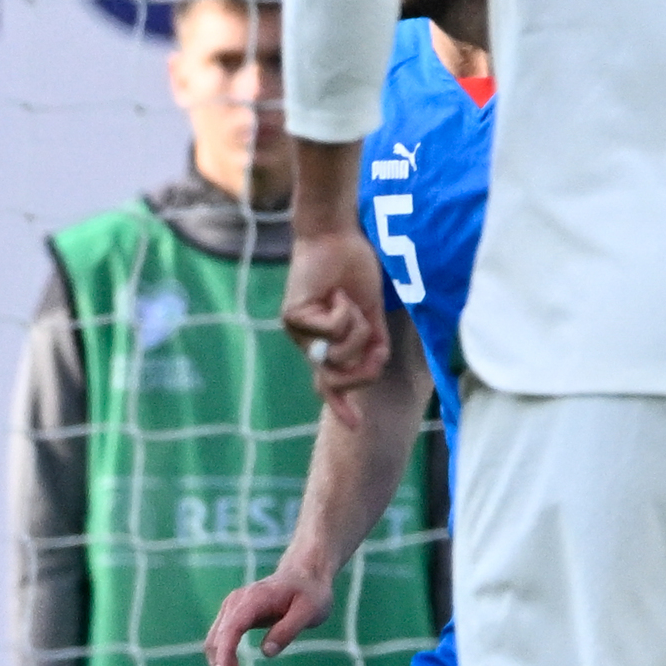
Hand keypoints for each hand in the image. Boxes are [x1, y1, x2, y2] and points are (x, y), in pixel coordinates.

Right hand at [206, 569, 333, 665]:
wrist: (304, 576)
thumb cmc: (310, 594)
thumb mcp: (309, 612)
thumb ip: (289, 630)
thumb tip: (266, 652)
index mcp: (253, 599)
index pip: (232, 628)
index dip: (224, 653)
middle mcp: (235, 603)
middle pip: (218, 639)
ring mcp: (231, 609)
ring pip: (214, 642)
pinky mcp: (233, 617)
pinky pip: (220, 641)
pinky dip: (223, 661)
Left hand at [280, 228, 393, 426]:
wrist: (338, 238)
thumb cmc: (355, 274)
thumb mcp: (371, 317)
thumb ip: (373, 346)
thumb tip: (373, 368)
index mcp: (325, 346)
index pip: (329, 384)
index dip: (342, 405)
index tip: (356, 426)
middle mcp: (307, 344)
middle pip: (341, 376)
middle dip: (364, 360)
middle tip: (370, 331)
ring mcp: (296, 332)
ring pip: (339, 353)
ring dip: (357, 327)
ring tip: (346, 301)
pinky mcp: (291, 317)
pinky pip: (333, 330)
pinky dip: (344, 310)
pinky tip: (336, 293)